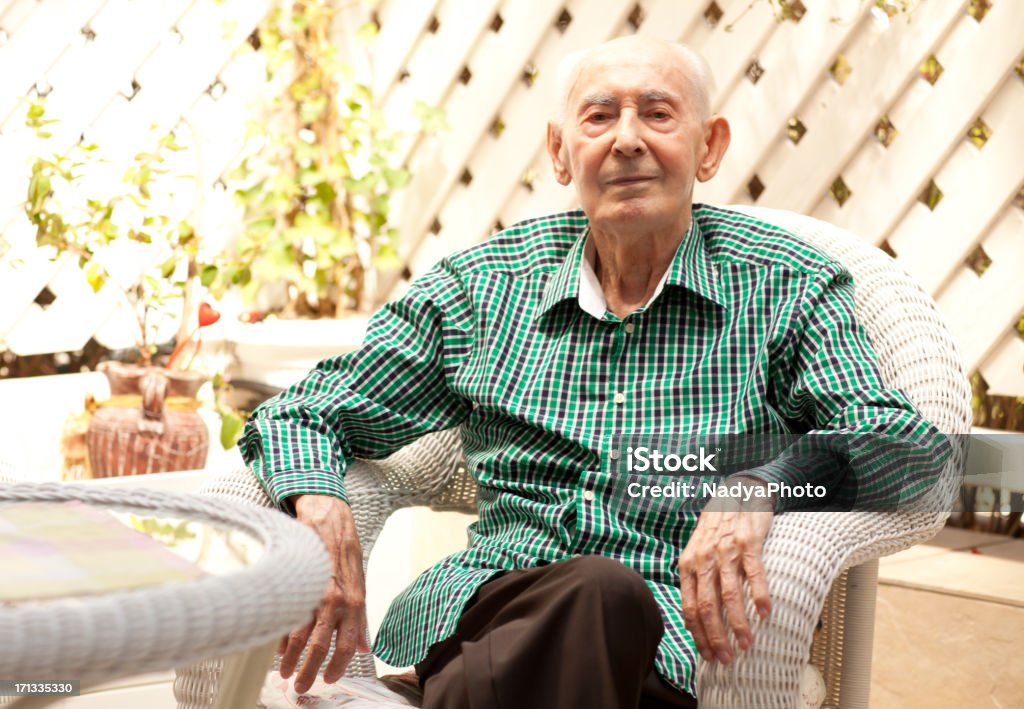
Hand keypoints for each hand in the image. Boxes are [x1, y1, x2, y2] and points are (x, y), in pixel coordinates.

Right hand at [280, 494, 368, 693]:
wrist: (329, 517)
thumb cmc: (345, 551)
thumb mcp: (360, 583)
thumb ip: (361, 617)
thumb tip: (365, 647)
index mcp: (355, 602)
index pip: (349, 645)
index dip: (338, 666)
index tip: (329, 679)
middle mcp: (337, 600)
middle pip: (321, 647)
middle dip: (309, 671)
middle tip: (301, 686)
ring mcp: (315, 592)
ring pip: (300, 636)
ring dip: (291, 659)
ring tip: (285, 672)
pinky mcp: (297, 582)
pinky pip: (287, 616)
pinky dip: (282, 635)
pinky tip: (278, 648)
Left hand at [678, 479, 773, 664]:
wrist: (737, 492)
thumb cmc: (718, 527)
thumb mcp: (699, 551)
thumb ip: (697, 580)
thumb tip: (696, 618)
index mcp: (688, 564)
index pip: (689, 607)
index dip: (698, 634)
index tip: (707, 656)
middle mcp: (703, 558)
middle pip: (707, 606)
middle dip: (715, 637)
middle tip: (726, 659)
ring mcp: (725, 550)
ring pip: (729, 594)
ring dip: (738, 623)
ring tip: (747, 644)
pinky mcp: (747, 541)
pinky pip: (754, 573)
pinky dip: (760, 596)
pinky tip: (765, 614)